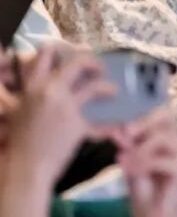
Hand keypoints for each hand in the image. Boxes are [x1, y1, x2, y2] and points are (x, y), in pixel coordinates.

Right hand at [3, 46, 114, 186]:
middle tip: (100, 70)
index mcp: (32, 86)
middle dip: (94, 62)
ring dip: (108, 87)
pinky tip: (115, 125)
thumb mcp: (20, 111)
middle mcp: (48, 90)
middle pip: (79, 61)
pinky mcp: (77, 124)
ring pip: (96, 85)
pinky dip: (111, 122)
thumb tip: (50, 86)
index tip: (76, 53)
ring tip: (112, 92)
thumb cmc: (20, 143)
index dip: (65, 47)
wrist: (24, 168)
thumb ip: (34, 96)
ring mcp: (64, 106)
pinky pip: (102, 118)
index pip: (47, 51)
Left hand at [113, 108, 176, 216]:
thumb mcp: (131, 164)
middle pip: (167, 118)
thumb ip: (127, 148)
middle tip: (126, 132)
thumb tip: (117, 131)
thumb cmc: (144, 191)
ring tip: (121, 160)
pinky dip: (141, 164)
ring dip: (139, 148)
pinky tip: (127, 171)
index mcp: (167, 138)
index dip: (142, 114)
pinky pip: (161, 160)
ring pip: (163, 138)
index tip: (120, 123)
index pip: (160, 113)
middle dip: (144, 122)